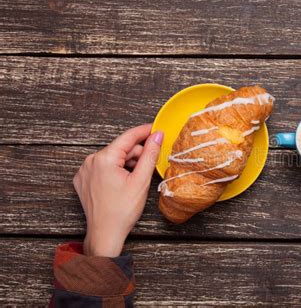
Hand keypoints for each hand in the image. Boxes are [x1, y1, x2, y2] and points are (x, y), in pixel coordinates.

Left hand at [73, 124, 163, 256]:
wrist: (105, 233)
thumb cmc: (122, 211)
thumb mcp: (141, 181)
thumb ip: (150, 154)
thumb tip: (157, 136)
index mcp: (104, 159)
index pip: (128, 137)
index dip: (144, 131)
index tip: (156, 129)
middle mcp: (90, 161)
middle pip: (120, 148)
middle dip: (137, 153)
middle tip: (151, 163)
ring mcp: (84, 171)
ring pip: (112, 157)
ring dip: (126, 162)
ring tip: (136, 178)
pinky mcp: (82, 179)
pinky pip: (102, 167)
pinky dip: (114, 170)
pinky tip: (123, 182)